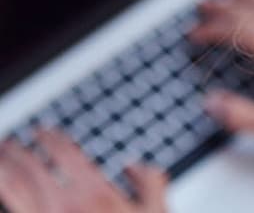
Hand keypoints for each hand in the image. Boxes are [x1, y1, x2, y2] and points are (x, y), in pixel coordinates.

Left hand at [0, 129, 166, 212]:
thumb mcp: (156, 212)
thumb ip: (150, 183)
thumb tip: (135, 166)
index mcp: (96, 194)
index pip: (65, 154)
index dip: (51, 138)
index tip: (43, 131)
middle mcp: (65, 206)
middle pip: (32, 168)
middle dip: (19, 150)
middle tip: (13, 142)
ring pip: (14, 190)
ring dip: (5, 169)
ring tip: (1, 158)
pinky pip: (13, 211)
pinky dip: (5, 197)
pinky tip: (4, 192)